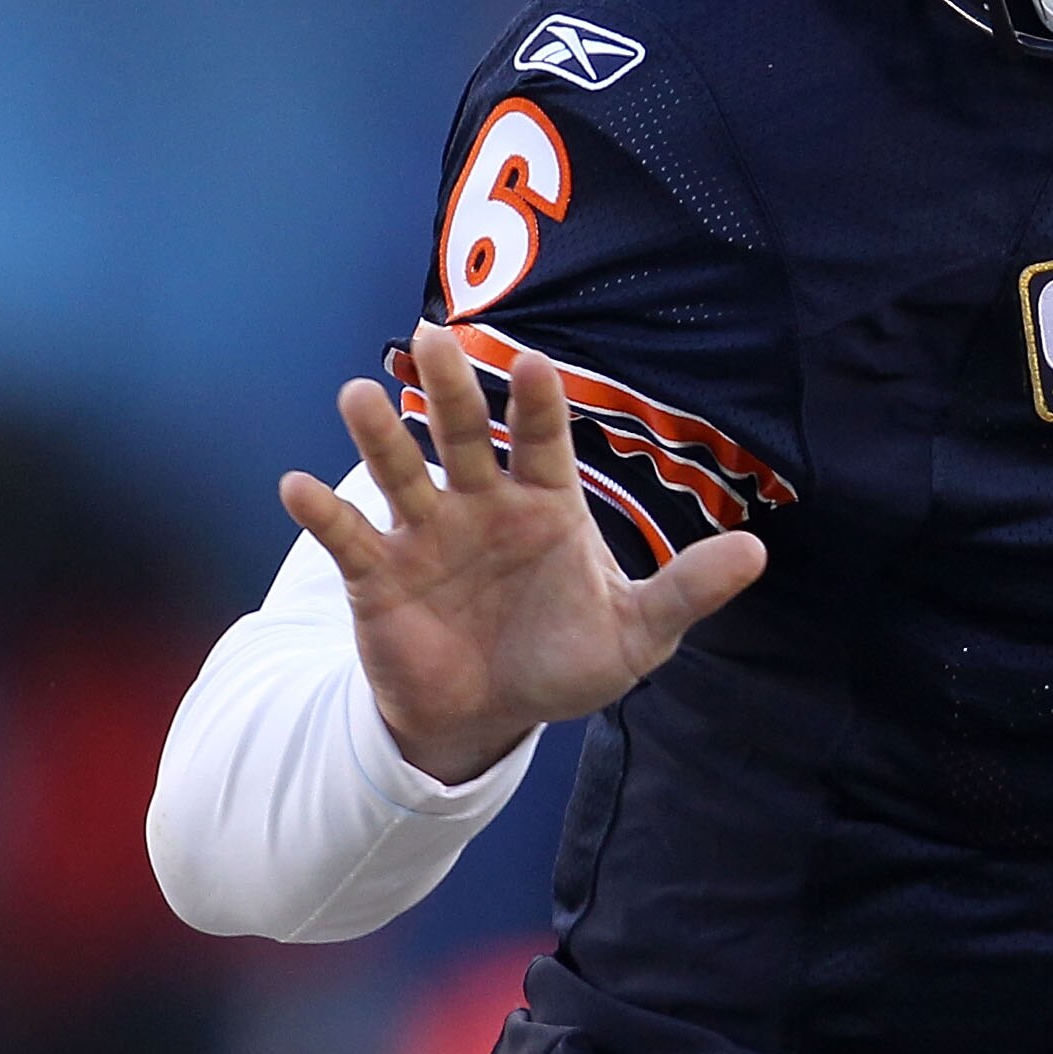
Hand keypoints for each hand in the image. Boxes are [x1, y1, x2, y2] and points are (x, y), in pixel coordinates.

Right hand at [279, 319, 766, 782]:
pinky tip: (294, 485)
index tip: (535, 363)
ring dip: (378, 434)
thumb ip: (686, 590)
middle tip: (432, 336)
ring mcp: (425, 534)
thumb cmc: (563, 661)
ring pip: (399, 470)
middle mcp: (480, 503)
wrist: (490, 716)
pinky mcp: (378, 576)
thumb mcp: (636, 635)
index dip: (538, 404)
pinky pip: (347, 537)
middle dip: (451, 388)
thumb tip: (758, 554)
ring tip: (358, 395)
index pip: (544, 440)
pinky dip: (320, 512)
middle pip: (463, 433)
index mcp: (545, 504)